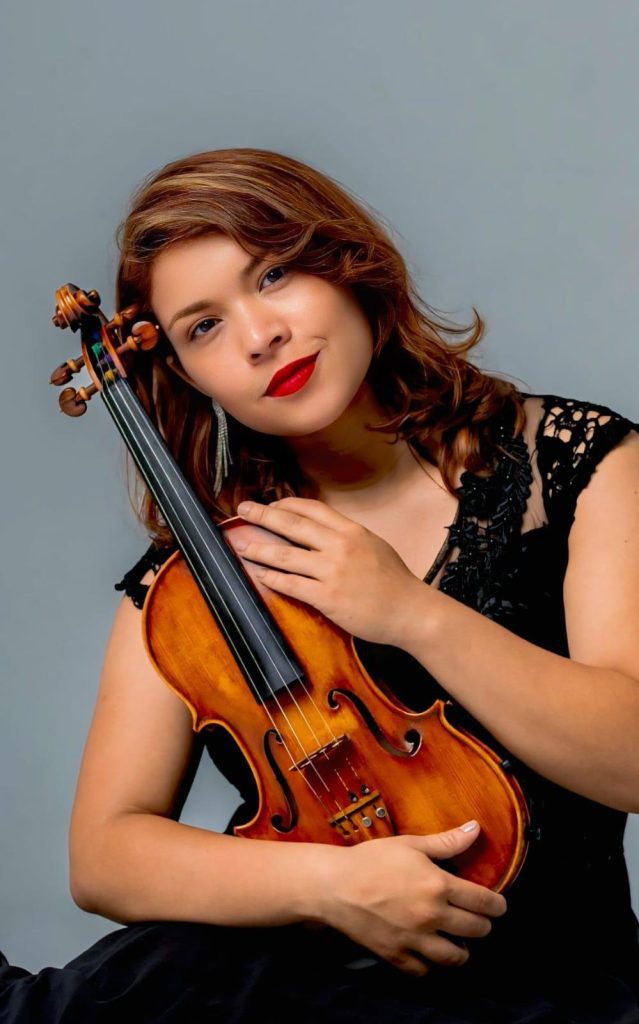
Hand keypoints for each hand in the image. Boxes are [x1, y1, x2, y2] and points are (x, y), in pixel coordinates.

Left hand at [233, 497, 422, 645]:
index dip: (286, 504)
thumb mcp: (373, 545)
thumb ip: (347, 536)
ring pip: (285, 555)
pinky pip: (291, 585)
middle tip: (243, 509)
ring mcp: (333, 572)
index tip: (270, 504)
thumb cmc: (394, 581)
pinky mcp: (328, 597)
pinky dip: (272, 578)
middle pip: (292, 524)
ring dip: (259, 548)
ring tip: (242, 545)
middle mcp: (340, 546)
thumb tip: (320, 530)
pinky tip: (260, 574)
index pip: (311, 509)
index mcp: (351, 530)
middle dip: (263, 515)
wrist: (410, 611)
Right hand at [310, 821, 507, 976]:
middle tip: (479, 920)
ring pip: (455, 957)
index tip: (499, 905)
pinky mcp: (396, 955)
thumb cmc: (373, 859)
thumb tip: (475, 829)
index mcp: (438, 886)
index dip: (498, 905)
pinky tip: (429, 953)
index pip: (484, 902)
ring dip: (463, 950)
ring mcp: (415, 939)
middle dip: (483, 925)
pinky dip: (430, 965)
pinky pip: (423, 970)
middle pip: (476, 930)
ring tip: (461, 943)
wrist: (335, 885)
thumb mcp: (411, 844)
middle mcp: (432, 916)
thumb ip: (447, 842)